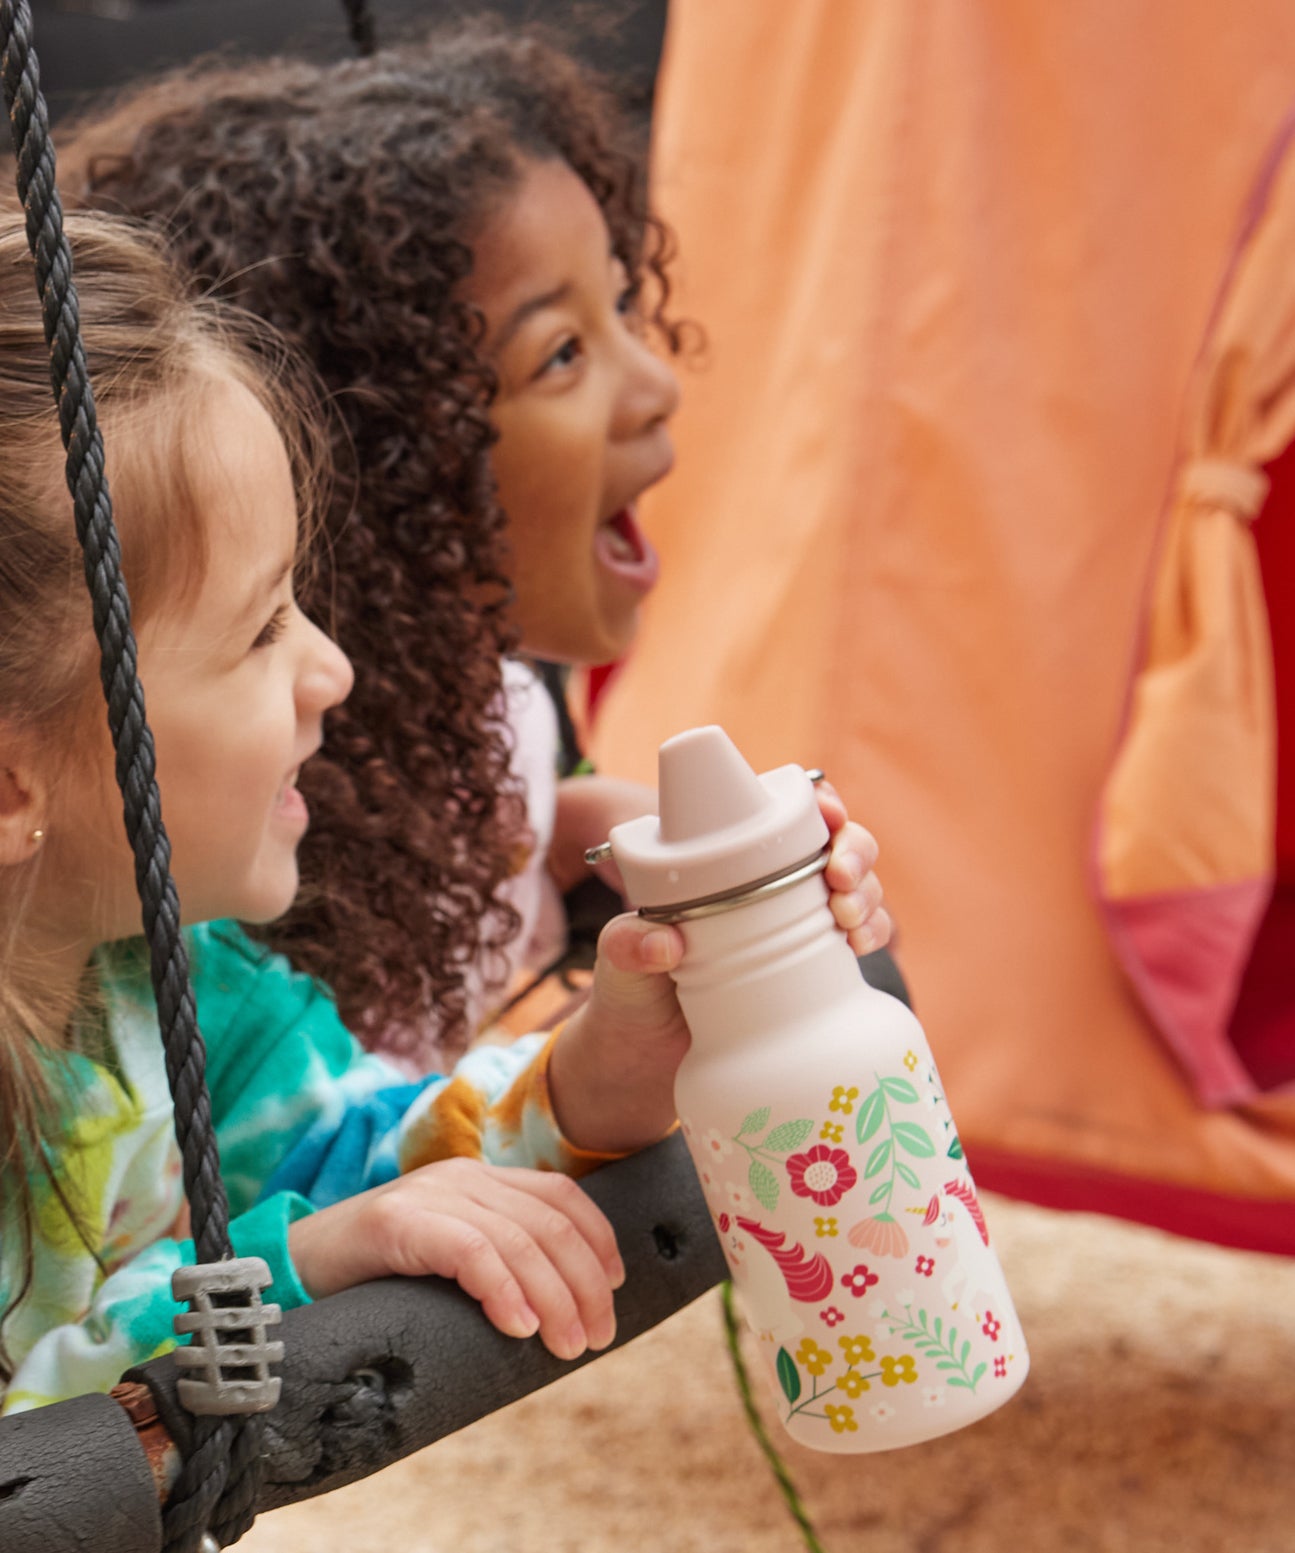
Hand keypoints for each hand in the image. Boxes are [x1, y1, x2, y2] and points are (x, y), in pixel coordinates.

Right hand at [287, 1157, 623, 1360]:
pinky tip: (519, 1327)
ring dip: (554, 1297)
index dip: (597, 1239)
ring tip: (568, 1344)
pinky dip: (502, 1289)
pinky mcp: (398, 1221)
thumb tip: (558, 1315)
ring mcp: (430, 1194)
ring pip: (517, 1239)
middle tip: (598, 1336)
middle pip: (548, 1221)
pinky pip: (469, 1250)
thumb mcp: (446, 1265)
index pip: (559, 1195)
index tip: (618, 1286)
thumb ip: (493, 1266)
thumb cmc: (376, 1280)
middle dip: (585, 1281)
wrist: (289, 1270)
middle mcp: (462, 1177)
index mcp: (479, 1181)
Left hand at [546, 782, 891, 1152]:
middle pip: (836, 844)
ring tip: (849, 919)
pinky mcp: (818, 968)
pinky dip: (873, 933)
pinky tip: (862, 946)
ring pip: (857, 888)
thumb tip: (665, 943)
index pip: (784, 812)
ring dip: (869, 894)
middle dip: (855, 850)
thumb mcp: (619, 962)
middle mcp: (770, 885)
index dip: (818, 803)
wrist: (652, 1064)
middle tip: (841, 879)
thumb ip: (627, 945)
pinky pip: (862, 937)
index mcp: (727, 862)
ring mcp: (799, 925)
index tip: (827, 815)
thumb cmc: (632, 994)